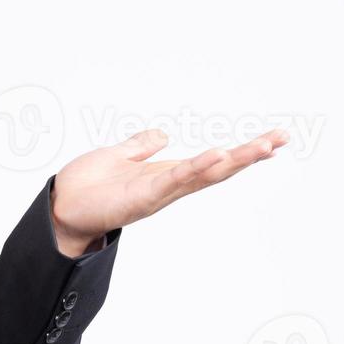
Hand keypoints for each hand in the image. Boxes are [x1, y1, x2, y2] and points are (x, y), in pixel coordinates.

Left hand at [49, 127, 289, 255]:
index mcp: (166, 174)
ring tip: (264, 145)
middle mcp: (170, 186)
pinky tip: (218, 154)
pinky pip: (175, 181)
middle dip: (251, 154)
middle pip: (219, 168)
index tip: (273, 139)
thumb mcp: (118, 156)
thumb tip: (163, 135)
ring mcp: (159, 193)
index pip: (212, 160)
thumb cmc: (87, 187)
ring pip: (205, 175)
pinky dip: (196, 168)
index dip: (241, 151)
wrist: (60, 208)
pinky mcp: (143, 197)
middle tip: (283, 137)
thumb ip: (140, 146)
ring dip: (236, 160)